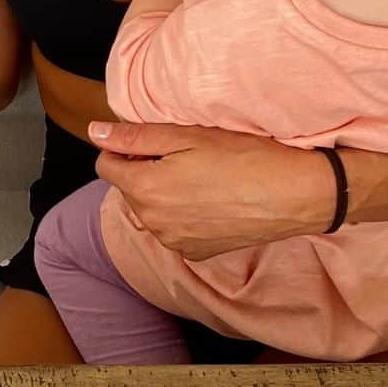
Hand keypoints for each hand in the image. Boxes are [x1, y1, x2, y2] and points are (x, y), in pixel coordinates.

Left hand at [88, 121, 336, 259]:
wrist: (293, 194)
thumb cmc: (241, 157)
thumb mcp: (184, 135)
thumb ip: (134, 137)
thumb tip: (94, 132)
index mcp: (145, 189)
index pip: (106, 166)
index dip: (124, 149)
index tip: (152, 142)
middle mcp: (153, 223)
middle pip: (128, 188)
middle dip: (143, 170)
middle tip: (183, 156)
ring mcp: (175, 242)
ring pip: (150, 210)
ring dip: (162, 193)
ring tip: (200, 177)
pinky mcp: (197, 253)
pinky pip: (172, 229)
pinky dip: (181, 214)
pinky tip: (210, 200)